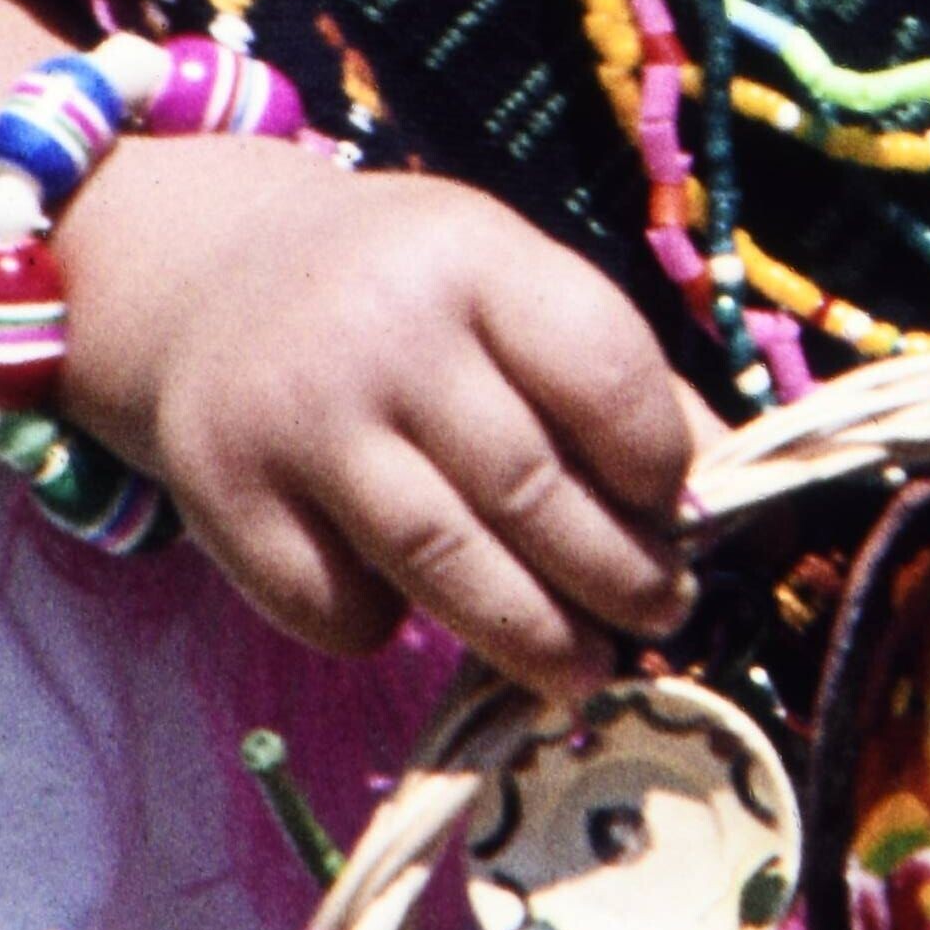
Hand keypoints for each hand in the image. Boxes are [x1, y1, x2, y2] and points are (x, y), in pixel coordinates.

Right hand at [46, 138, 717, 698]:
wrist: (204, 281)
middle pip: (531, 491)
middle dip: (616, 577)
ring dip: (534, 638)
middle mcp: (381, 330)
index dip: (661, 469)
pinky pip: (338, 605)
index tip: (678, 518)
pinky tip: (415, 613)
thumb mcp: (506, 285)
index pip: (604, 375)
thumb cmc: (402, 296)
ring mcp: (296, 416)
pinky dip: (387, 629)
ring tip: (584, 672)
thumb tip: (725, 498)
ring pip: (443, 565)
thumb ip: (606, 377)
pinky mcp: (226, 497)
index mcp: (474, 256)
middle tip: (655, 618)